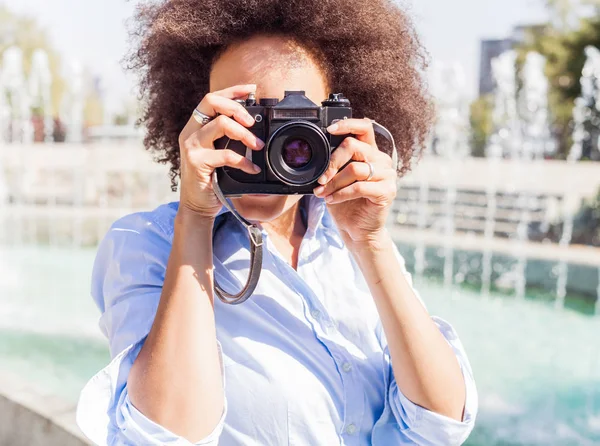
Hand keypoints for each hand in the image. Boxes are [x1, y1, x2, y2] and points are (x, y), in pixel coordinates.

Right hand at [177, 84, 264, 221]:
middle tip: (252, 122)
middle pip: (211, 102)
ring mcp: (191, 146)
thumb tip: (254, 125)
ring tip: (258, 145)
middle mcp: (190, 132)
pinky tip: (252, 168)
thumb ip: (228, 138)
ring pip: (220, 124)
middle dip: (236, 107)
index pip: (211, 98)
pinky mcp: (197, 162)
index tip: (250, 89)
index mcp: (195, 126)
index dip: (232, 91)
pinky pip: (226, 154)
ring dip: (244, 133)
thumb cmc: (211, 179)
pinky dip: (244, 161)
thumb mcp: (218, 152)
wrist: (197, 205)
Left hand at [313, 118, 396, 245]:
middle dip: (332, 162)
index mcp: (370, 152)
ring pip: (355, 168)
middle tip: (320, 178)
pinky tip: (331, 199)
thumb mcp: (336, 179)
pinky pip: (360, 187)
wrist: (356, 229)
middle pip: (354, 146)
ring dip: (334, 182)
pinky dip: (341, 194)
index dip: (347, 124)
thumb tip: (317, 153)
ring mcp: (387, 175)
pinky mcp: (387, 191)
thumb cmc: (345, 203)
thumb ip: (334, 163)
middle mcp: (381, 160)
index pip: (364, 127)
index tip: (328, 130)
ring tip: (322, 192)